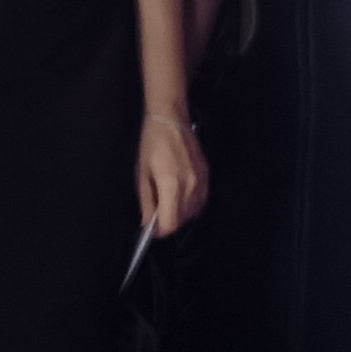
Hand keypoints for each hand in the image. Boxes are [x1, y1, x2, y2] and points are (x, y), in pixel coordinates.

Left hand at [137, 113, 207, 238]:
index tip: (153, 230)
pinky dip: (190, 204)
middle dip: (169, 222)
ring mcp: (201, 182)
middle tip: (157, 215)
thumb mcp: (143, 174)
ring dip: (180, 214)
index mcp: (171, 186)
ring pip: (193, 212)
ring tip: (167, 203)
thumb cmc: (151, 145)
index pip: (171, 223)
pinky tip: (180, 196)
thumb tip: (148, 223)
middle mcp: (190, 187)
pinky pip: (200, 200)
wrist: (171, 120)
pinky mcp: (207, 176)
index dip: (161, 231)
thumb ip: (147, 201)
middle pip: (183, 220)